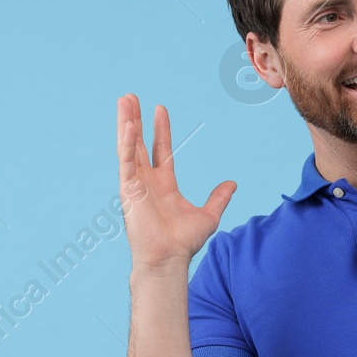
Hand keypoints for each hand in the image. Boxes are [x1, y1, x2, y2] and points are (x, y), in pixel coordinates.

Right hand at [116, 94, 235, 272]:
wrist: (170, 258)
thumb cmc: (184, 242)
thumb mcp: (208, 215)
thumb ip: (218, 198)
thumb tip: (232, 184)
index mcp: (164, 185)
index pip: (161, 150)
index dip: (160, 129)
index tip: (160, 109)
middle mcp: (147, 181)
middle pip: (140, 143)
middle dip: (136, 120)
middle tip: (131, 97)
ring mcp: (136, 184)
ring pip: (129, 147)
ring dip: (126, 123)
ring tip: (124, 100)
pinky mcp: (128, 190)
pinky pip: (126, 162)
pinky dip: (125, 144)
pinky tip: (126, 126)